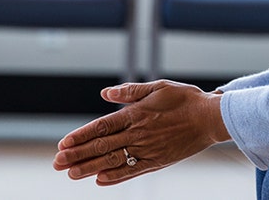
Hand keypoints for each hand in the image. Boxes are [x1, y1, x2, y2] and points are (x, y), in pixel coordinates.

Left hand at [52, 80, 229, 185]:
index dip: (80, 136)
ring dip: (90, 168)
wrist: (211, 118)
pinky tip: (100, 181)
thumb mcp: (158, 87)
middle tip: (57, 163)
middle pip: (102, 146)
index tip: (62, 144)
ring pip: (113, 160)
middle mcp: (138, 133)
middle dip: (77, 155)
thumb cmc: (185, 99)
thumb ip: (130, 92)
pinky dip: (115, 177)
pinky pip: (132, 171)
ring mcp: (147, 149)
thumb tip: (104, 94)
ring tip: (71, 173)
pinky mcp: (157, 161)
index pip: (101, 127)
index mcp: (135, 114)